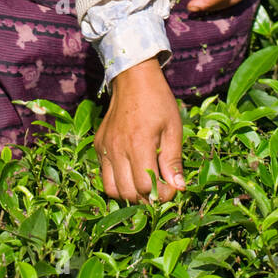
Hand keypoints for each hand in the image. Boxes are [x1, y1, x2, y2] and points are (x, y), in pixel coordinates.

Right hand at [94, 58, 185, 203]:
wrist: (133, 78)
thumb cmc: (158, 101)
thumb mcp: (173, 128)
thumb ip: (173, 160)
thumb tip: (178, 187)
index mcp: (139, 144)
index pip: (146, 187)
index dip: (162, 194)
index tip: (172, 188)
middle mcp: (117, 148)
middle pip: (128, 192)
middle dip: (147, 199)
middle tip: (160, 191)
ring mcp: (105, 147)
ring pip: (111, 189)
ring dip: (129, 194)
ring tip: (144, 186)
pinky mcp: (99, 145)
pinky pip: (104, 174)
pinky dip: (117, 181)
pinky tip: (131, 172)